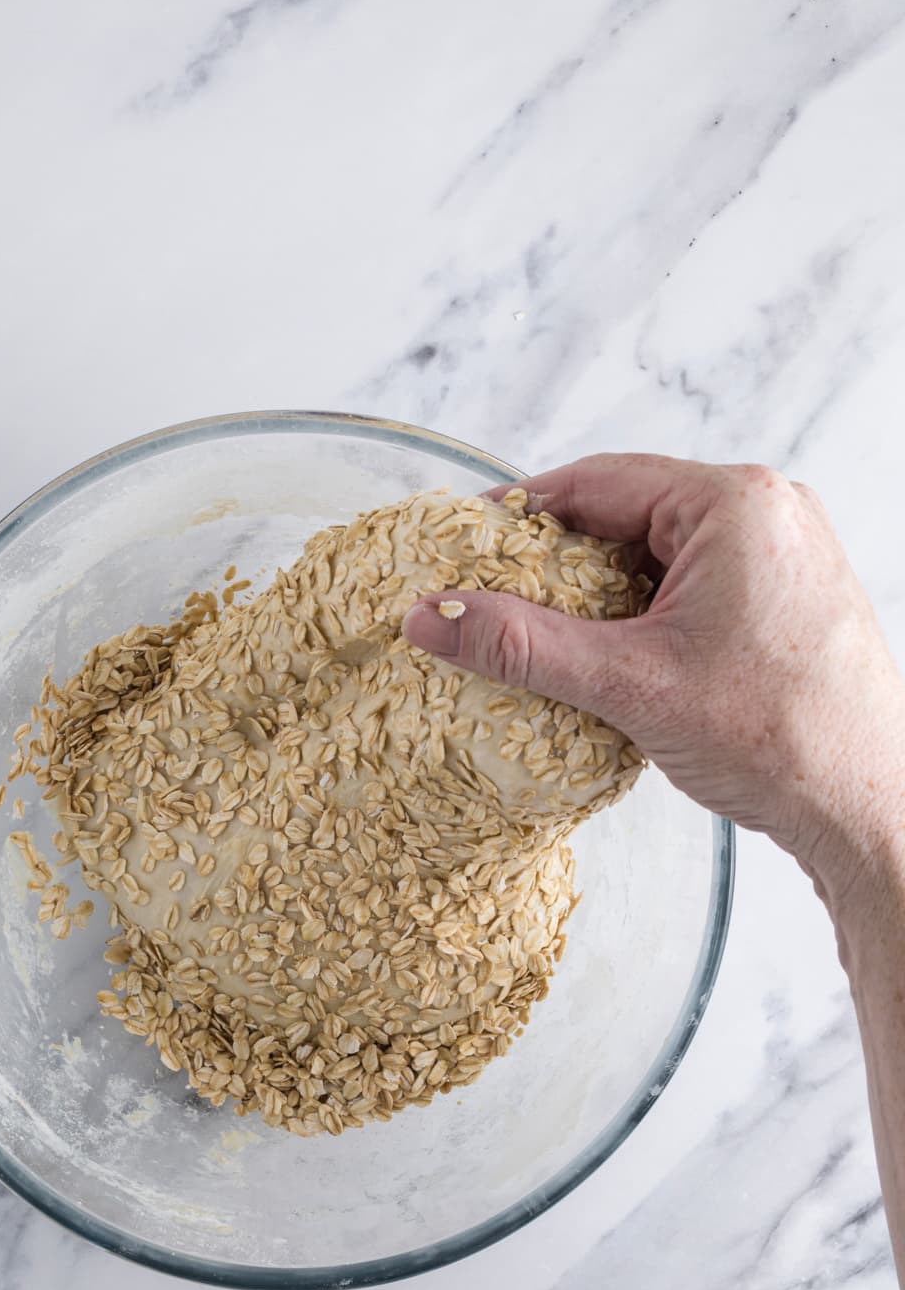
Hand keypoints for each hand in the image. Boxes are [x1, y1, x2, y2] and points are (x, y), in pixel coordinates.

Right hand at [402, 454, 904, 901]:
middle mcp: (766, 509)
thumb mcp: (629, 684)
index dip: (518, 518)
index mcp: (734, 502)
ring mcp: (782, 551)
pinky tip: (610, 662)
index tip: (460, 553)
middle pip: (624, 514)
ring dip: (598, 595)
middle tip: (493, 607)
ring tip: (546, 644)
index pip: (594, 482)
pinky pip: (690, 583)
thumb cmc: (777, 738)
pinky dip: (641, 614)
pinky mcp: (785, 595)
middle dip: (557, 564)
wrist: (867, 807)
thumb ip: (523, 646)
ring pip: (656, 552)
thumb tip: (428, 618)